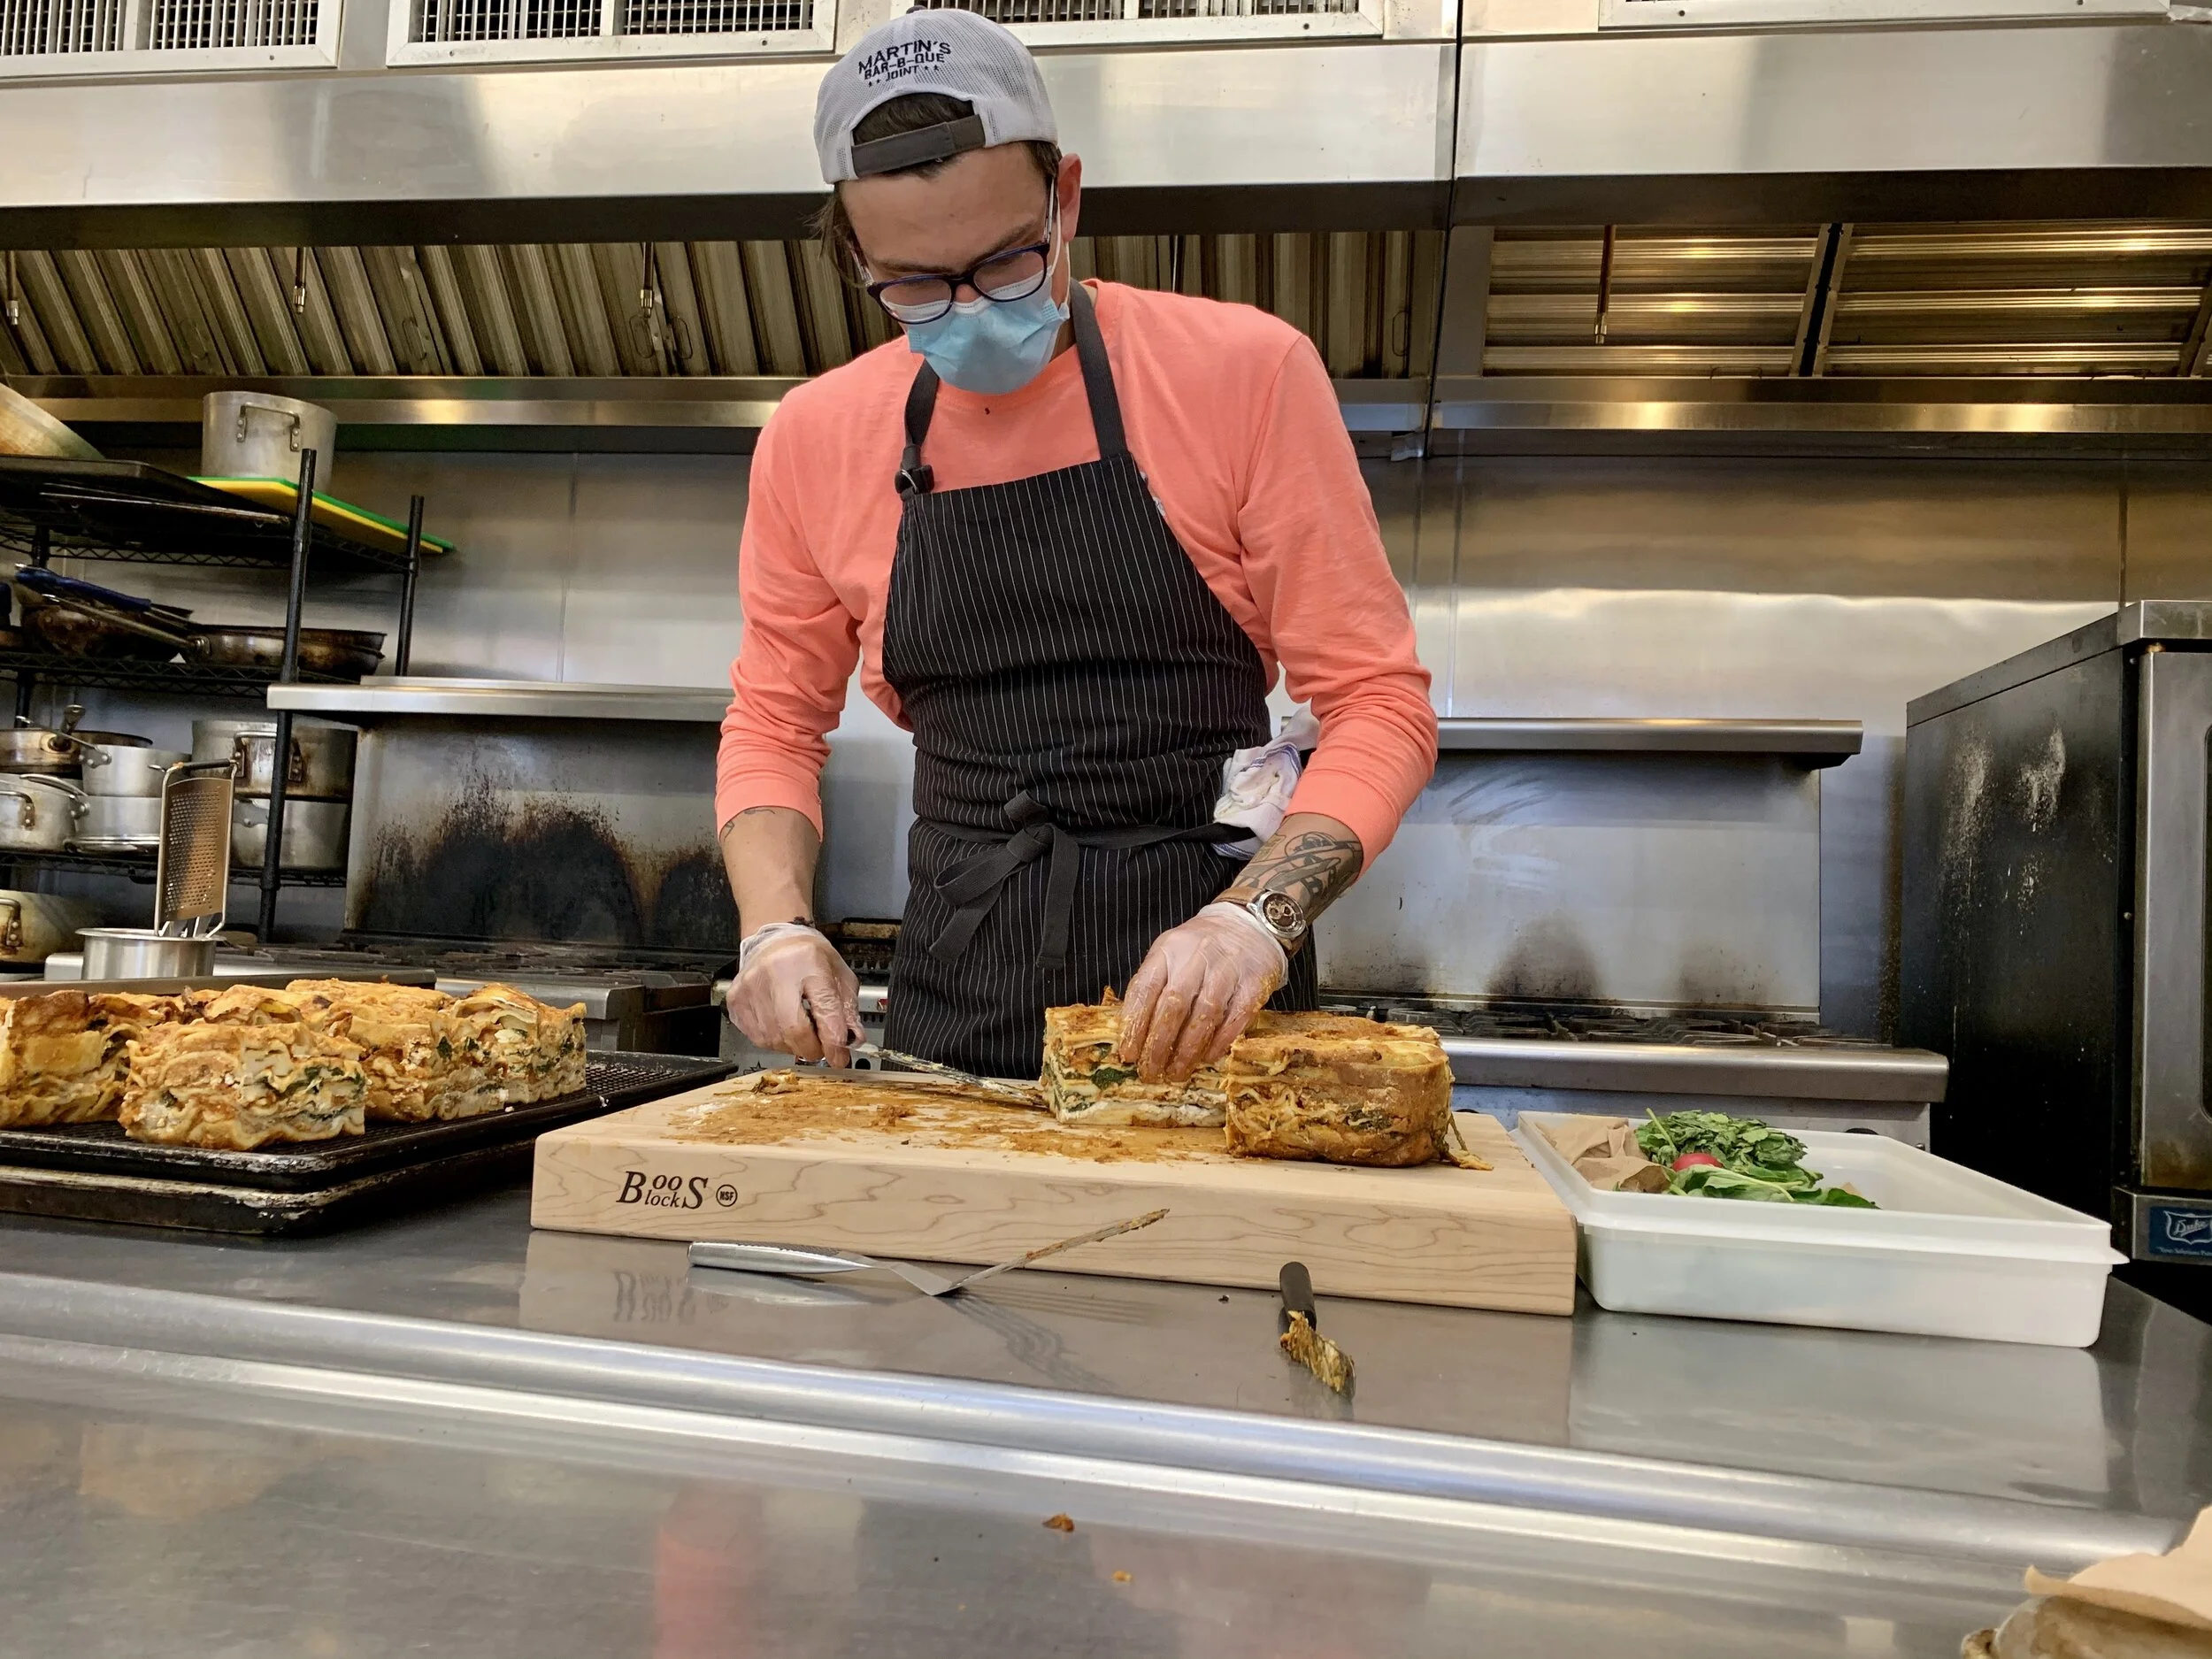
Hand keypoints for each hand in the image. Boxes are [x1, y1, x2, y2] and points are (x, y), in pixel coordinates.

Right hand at [726, 926, 860, 1066]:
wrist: (775, 941)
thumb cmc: (808, 958)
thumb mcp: (838, 975)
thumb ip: (847, 1010)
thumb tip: (852, 1041)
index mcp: (809, 962)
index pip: (824, 1009)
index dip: (834, 1040)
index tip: (839, 1056)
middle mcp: (775, 973)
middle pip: (794, 1030)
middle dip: (812, 1048)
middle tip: (821, 1047)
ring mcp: (751, 987)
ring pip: (775, 1039)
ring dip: (793, 1045)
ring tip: (801, 1030)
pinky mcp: (736, 1000)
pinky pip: (758, 1038)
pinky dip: (775, 1040)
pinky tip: (782, 1025)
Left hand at [1118, 905, 1286, 1083]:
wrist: (1248, 924)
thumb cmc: (1201, 947)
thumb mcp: (1170, 953)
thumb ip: (1154, 985)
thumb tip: (1132, 1032)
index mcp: (1169, 949)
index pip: (1146, 988)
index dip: (1135, 1024)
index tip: (1128, 1054)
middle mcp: (1197, 956)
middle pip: (1173, 1005)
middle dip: (1159, 1044)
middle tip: (1151, 1071)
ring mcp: (1228, 968)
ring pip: (1204, 1014)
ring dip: (1188, 1049)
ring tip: (1177, 1072)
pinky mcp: (1254, 981)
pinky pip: (1235, 1017)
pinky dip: (1220, 1041)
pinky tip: (1208, 1058)